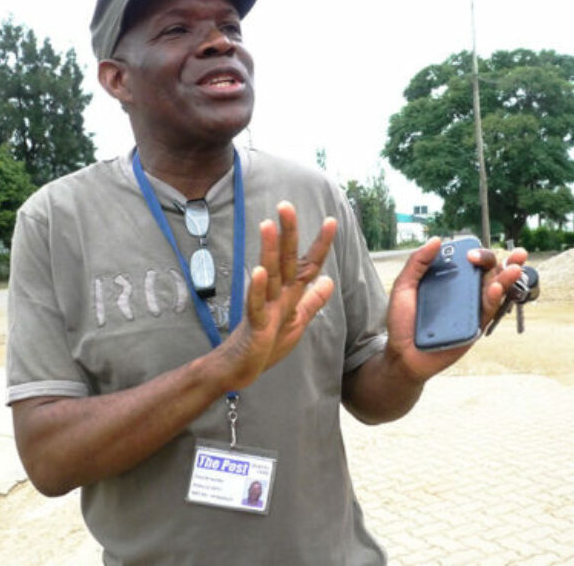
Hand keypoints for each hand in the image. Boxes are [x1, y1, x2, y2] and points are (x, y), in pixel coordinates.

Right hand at [216, 202, 335, 390]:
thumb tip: (328, 280)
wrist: (241, 368)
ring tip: (268, 225)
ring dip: (269, 251)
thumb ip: (312, 301)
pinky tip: (258, 271)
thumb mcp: (296, 322)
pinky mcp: (254, 324)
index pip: (307, 264)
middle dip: (288, 233)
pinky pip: (255, 304)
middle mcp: (277, 294)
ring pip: (268, 275)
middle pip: (286, 260)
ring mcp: (265, 307)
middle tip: (286, 205)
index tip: (332, 220)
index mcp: (290, 294)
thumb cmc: (266, 345)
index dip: (320, 244)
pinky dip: (256, 289)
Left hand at [385, 238, 528, 382]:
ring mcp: (471, 309)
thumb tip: (436, 240)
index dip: (476, 252)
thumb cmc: (402, 322)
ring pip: (495, 289)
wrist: (402, 353)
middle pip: (486, 271)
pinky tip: (496, 288)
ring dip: (507, 277)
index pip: (467, 260)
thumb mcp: (404, 287)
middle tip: (489, 257)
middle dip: (495, 260)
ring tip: (514, 269)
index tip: (470, 251)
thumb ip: (417, 262)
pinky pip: (488, 311)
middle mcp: (463, 292)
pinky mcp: (475, 326)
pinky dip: (495, 298)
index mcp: (448, 279)